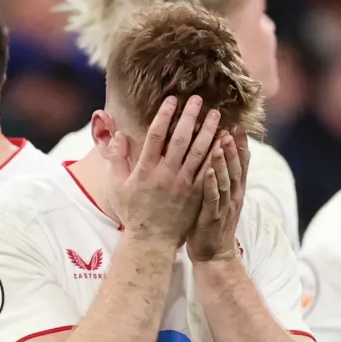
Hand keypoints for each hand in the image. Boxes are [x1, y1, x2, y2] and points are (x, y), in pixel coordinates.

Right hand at [119, 95, 220, 243]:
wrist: (151, 241)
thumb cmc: (132, 213)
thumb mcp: (116, 186)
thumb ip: (116, 159)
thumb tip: (118, 135)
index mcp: (145, 170)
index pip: (155, 136)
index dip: (164, 116)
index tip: (172, 100)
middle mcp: (166, 175)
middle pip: (180, 139)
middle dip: (189, 117)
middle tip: (198, 100)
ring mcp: (183, 184)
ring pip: (199, 152)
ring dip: (208, 131)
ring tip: (216, 115)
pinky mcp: (196, 193)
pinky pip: (209, 170)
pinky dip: (217, 154)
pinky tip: (224, 141)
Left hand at [186, 130, 244, 261]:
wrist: (215, 256)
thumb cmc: (213, 224)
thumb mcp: (222, 198)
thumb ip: (223, 179)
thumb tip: (218, 155)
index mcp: (236, 190)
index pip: (242, 163)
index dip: (241, 144)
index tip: (238, 124)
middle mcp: (234, 196)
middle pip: (236, 167)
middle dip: (234, 147)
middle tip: (230, 127)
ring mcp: (224, 207)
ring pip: (226, 180)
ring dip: (224, 161)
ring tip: (221, 142)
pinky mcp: (212, 217)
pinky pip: (212, 198)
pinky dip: (211, 184)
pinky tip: (208, 171)